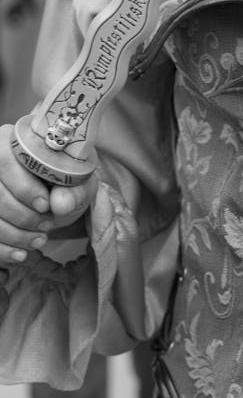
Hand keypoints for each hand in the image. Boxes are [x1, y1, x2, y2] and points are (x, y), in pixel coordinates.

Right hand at [0, 123, 95, 262]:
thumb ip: (74, 190)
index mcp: (14, 142)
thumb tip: (60, 203)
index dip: (23, 187)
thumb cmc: (67, 182)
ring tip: (39, 240)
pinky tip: (20, 255)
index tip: (45, 206)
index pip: (5, 162)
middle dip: (22, 215)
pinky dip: (3, 248)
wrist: (60, 198)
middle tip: (47, 225)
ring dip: (14, 234)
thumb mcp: (79, 182)